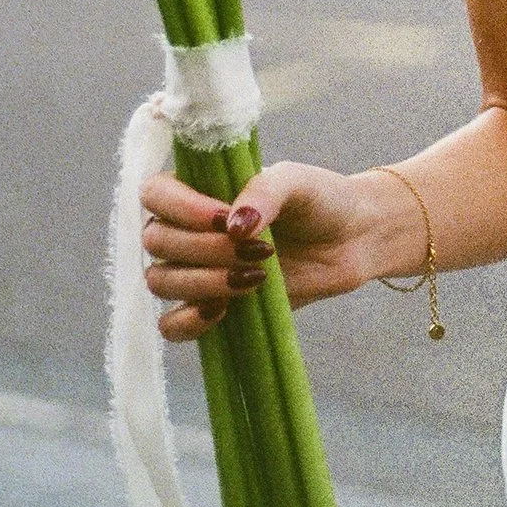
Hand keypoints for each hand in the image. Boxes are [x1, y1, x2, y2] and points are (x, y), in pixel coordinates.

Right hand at [139, 161, 385, 342]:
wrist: (351, 238)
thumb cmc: (320, 200)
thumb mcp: (297, 182)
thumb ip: (265, 192)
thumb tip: (234, 227)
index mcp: (199, 187)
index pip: (155, 194)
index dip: (182, 208)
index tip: (225, 218)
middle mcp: (187, 228)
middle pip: (157, 242)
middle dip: (206, 249)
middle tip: (260, 249)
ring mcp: (195, 268)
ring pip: (161, 280)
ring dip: (204, 282)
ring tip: (256, 277)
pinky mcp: (210, 305)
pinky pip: (170, 324)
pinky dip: (188, 321)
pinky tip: (222, 310)